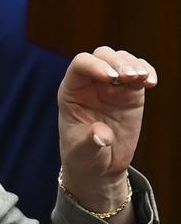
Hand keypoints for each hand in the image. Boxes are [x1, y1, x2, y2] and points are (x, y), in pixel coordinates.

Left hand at [58, 46, 156, 214]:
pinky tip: (151, 82)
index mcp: (71, 93)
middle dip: (118, 62)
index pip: (80, 65)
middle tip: (129, 78)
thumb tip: (101, 134)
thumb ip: (90, 142)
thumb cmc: (84, 158)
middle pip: (103, 55)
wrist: (101, 168)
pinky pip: (140, 72)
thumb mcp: (83, 154)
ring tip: (142, 79)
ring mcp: (112, 87)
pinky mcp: (130, 93)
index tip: (110, 78)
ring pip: (122, 59)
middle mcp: (91, 84)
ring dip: (134, 64)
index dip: (95, 65)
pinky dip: (147, 72)